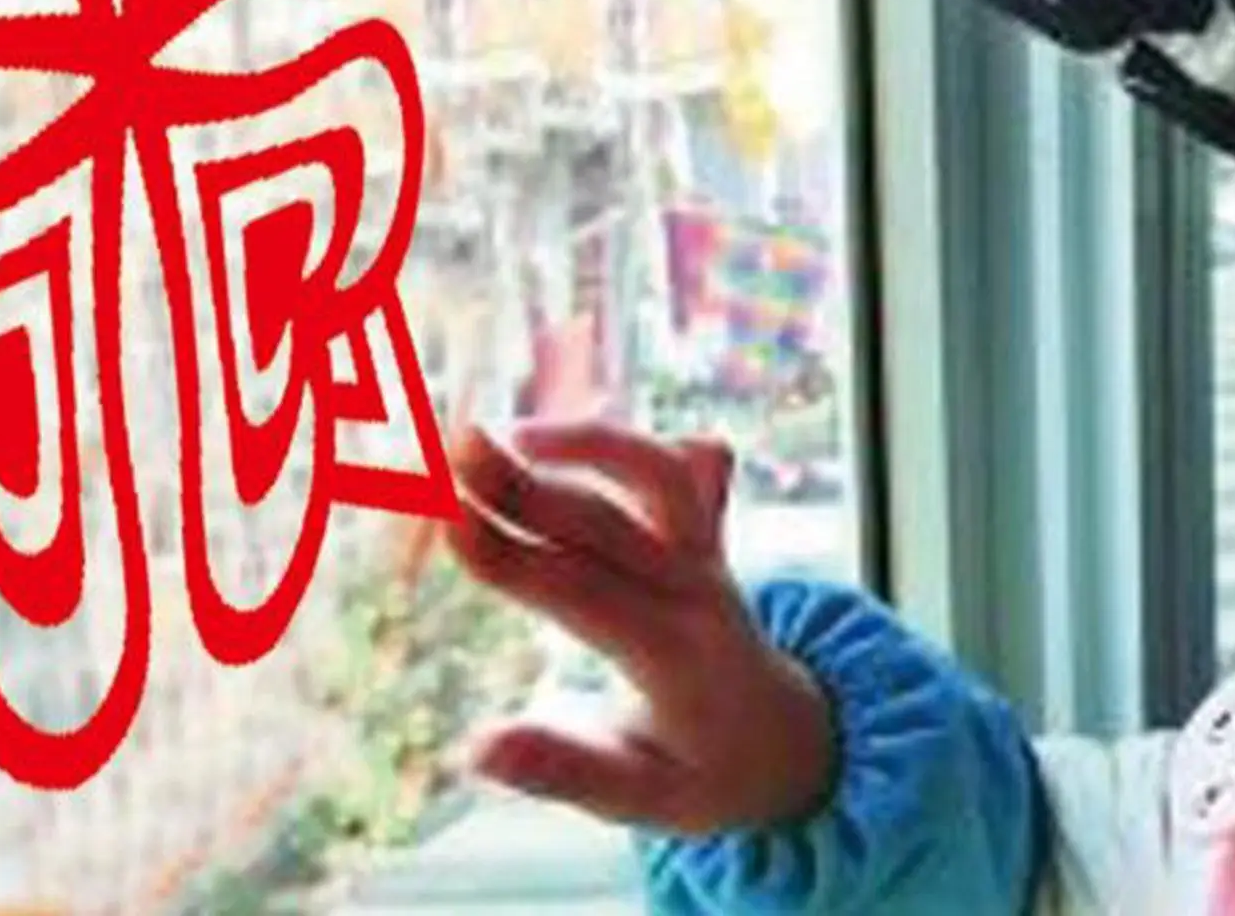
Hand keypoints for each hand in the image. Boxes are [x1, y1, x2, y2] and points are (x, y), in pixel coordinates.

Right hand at [444, 420, 836, 836]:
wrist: (787, 743)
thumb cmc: (706, 775)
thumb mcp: (642, 800)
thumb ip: (563, 769)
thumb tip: (475, 751)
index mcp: (676, 657)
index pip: (580, 593)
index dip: (511, 557)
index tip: (447, 520)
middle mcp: (696, 591)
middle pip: (605, 522)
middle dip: (524, 484)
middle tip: (452, 450)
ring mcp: (706, 552)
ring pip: (657, 473)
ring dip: (586, 444)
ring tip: (511, 434)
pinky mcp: (705, 530)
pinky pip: (681, 465)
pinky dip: (629, 442)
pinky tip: (569, 434)